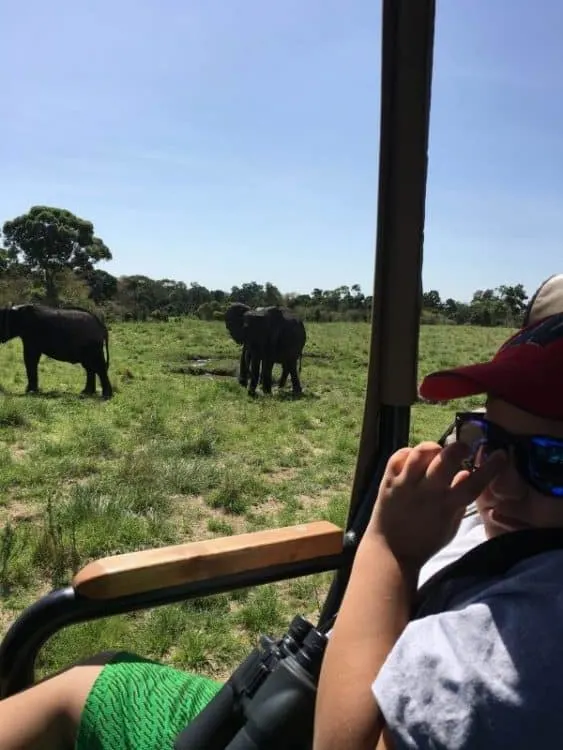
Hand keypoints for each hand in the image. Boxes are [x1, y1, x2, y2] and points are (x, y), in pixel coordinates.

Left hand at [368, 440, 506, 569]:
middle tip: (463, 448)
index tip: (500, 455)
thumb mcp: (452, 526)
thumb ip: (461, 501)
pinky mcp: (388, 481)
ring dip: (433, 448)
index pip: (473, 483)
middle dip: (458, 448)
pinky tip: (415, 460)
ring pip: (420, 453)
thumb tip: (468, 474)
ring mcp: (405, 485)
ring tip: (437, 453)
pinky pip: (398, 457)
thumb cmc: (427, 540)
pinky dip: (409, 453)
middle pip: (444, 460)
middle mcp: (426, 493)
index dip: (491, 467)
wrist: (392, 551)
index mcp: (446, 506)